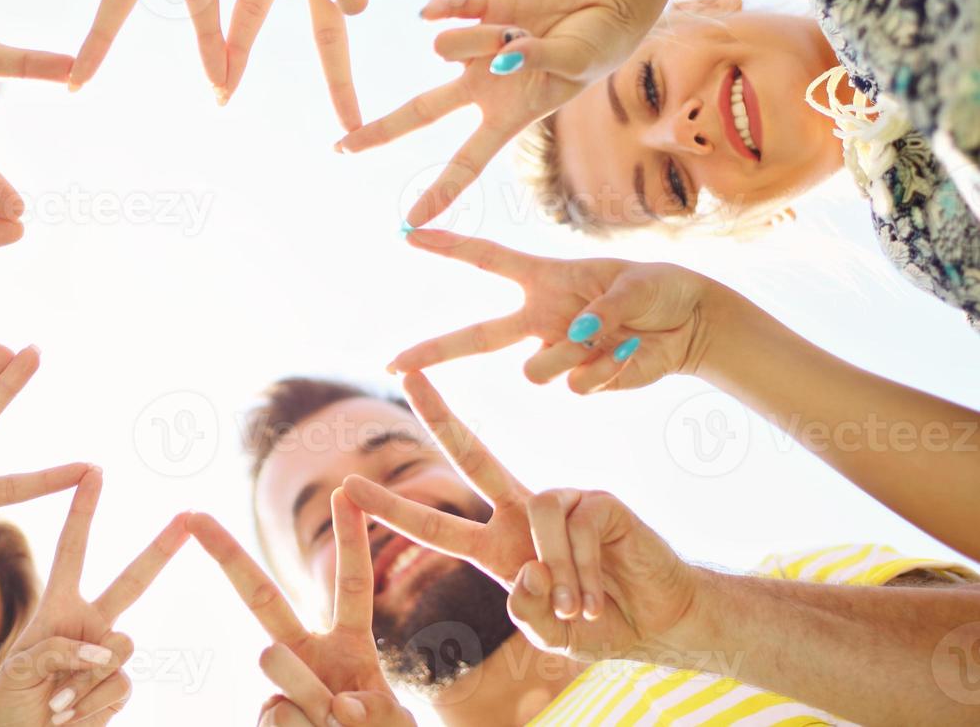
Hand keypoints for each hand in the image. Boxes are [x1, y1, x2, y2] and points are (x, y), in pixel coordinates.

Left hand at [0, 472, 187, 726]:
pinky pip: (119, 683)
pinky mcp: (119, 686)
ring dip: (82, 678)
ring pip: (120, 646)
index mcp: (58, 607)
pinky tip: (69, 716)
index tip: (95, 470)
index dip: (83, 510)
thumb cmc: (12, 705)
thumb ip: (62, 649)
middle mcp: (91, 624)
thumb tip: (109, 650)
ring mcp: (108, 655)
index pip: (73, 549)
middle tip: (186, 516)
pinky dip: (89, 703)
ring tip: (54, 701)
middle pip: (133, 581)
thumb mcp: (19, 668)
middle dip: (161, 548)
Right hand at [189, 501, 415, 726]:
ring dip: (310, 700)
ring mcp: (281, 686)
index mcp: (348, 644)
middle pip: (263, 598)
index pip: (352, 584)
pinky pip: (276, 718)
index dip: (350, 539)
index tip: (345, 491)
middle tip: (196, 515)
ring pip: (276, 665)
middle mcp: (308, 655)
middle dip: (229, 554)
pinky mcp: (265, 717)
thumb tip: (331, 706)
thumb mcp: (391, 724)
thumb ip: (370, 711)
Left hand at [338, 0, 655, 225]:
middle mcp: (480, 86)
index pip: (465, 163)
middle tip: (343, 148)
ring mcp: (475, 48)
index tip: (409, 223)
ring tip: (522, 31)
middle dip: (382, 130)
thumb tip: (500, 52)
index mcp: (504, 116)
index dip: (439, 194)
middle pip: (420, 112)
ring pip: (449, 49)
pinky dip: (441, 10)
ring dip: (482, 42)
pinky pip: (447, 9)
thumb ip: (533, 62)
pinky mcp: (478, 6)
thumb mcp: (570, 66)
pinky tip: (429, 12)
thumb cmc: (593, 46)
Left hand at [343, 372, 698, 661]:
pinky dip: (583, 569)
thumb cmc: (601, 625)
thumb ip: (526, 613)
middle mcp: (523, 511)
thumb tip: (525, 570)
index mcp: (497, 545)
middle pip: (472, 455)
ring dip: (559, 577)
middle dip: (439, 414)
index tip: (348, 488)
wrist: (662, 620)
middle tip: (407, 375)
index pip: (434, 524)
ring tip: (582, 609)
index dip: (391, 508)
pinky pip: (572, 526)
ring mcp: (559, 500)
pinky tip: (601, 588)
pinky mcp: (594, 498)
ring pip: (535, 518)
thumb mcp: (549, 634)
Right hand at [386, 230, 716, 393]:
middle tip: (394, 365)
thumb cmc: (659, 289)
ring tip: (612, 336)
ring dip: (570, 355)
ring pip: (535, 369)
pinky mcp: (582, 379)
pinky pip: (578, 384)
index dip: (447, 245)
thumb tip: (579, 335)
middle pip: (475, 337)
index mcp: (544, 279)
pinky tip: (632, 352)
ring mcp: (559, 351)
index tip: (408, 233)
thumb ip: (604, 307)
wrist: (691, 327)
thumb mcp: (636, 283)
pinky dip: (609, 369)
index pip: (486, 259)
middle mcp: (541, 318)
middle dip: (433, 351)